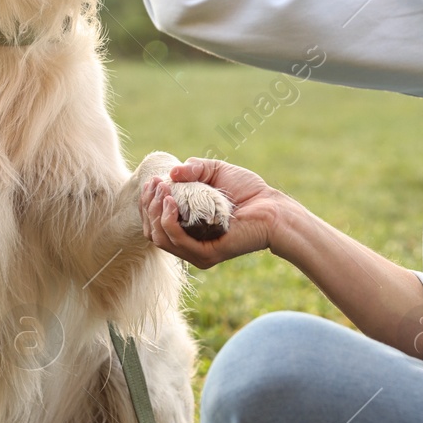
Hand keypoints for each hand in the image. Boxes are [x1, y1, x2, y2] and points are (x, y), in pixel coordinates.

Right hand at [139, 158, 290, 268]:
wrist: (273, 208)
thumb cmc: (249, 191)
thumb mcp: (216, 171)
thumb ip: (194, 168)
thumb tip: (171, 174)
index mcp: (188, 229)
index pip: (155, 223)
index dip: (148, 203)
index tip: (153, 182)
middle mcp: (190, 244)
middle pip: (153, 231)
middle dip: (149, 205)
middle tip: (157, 184)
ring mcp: (197, 252)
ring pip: (159, 237)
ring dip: (156, 211)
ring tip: (164, 190)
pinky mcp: (206, 254)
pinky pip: (176, 240)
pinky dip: (168, 220)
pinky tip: (171, 201)